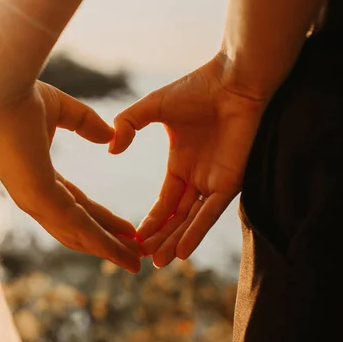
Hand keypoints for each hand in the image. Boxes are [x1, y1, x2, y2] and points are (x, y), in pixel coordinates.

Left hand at [0, 80, 141, 272]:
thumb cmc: (20, 94)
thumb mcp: (63, 111)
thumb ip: (85, 123)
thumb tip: (110, 136)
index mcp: (37, 176)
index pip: (75, 206)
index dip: (102, 220)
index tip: (126, 229)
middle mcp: (33, 195)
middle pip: (76, 228)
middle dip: (107, 243)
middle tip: (134, 256)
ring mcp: (33, 199)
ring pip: (77, 233)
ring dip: (107, 249)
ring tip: (134, 261)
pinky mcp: (37, 196)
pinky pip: (75, 224)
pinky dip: (100, 240)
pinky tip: (120, 249)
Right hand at [110, 57, 267, 267]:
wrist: (231, 79)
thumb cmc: (196, 88)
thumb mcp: (151, 108)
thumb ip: (128, 124)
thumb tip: (111, 150)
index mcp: (181, 165)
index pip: (165, 202)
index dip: (151, 220)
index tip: (134, 238)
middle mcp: (197, 177)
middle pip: (177, 216)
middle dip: (160, 238)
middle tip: (143, 258)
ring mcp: (214, 181)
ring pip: (192, 220)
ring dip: (175, 241)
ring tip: (158, 262)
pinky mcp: (230, 181)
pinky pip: (211, 213)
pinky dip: (196, 232)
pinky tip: (182, 250)